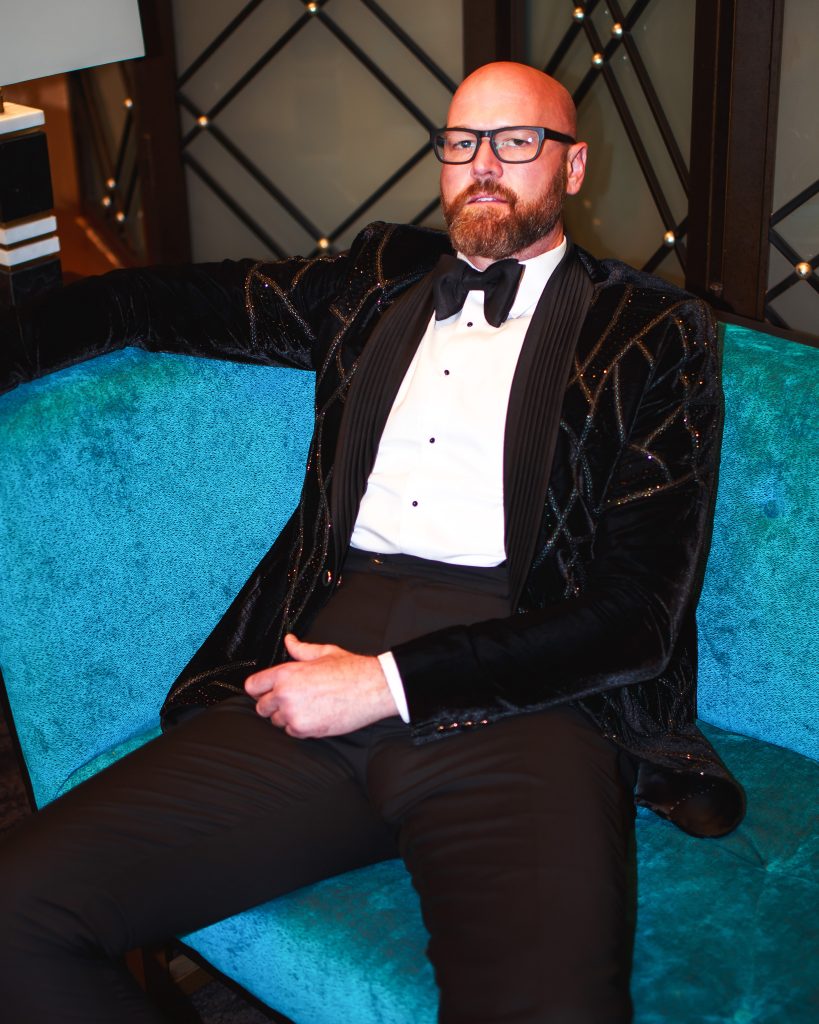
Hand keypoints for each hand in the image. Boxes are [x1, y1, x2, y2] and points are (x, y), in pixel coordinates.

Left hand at [244, 633, 397, 738]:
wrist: (372, 688)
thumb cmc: (351, 670)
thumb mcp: (324, 653)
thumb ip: (301, 649)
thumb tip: (290, 641)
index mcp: (286, 673)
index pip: (252, 686)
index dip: (259, 689)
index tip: (265, 691)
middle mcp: (285, 694)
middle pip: (261, 707)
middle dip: (273, 705)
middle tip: (292, 700)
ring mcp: (293, 714)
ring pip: (277, 721)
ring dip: (287, 717)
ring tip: (308, 706)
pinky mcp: (304, 729)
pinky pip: (292, 732)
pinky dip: (301, 727)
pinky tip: (316, 715)